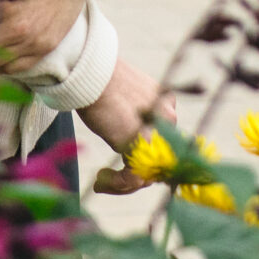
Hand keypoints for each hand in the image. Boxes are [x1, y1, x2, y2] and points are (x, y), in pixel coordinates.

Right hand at [79, 57, 173, 179]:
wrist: (92, 74)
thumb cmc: (99, 82)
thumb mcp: (124, 98)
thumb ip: (134, 116)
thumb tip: (125, 134)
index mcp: (165, 105)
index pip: (162, 143)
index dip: (143, 159)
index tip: (122, 165)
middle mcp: (167, 119)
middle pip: (156, 161)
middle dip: (133, 175)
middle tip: (108, 178)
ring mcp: (157, 133)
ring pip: (146, 173)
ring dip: (122, 183)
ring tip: (101, 181)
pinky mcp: (141, 146)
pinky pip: (133, 178)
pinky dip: (116, 184)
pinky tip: (99, 181)